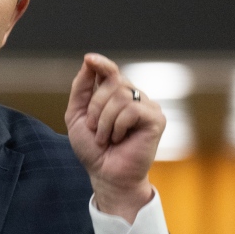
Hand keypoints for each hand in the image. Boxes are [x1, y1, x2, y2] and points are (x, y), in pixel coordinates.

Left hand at [65, 53, 164, 222]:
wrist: (106, 174)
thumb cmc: (93, 148)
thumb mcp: (77, 115)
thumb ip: (82, 88)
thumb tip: (89, 61)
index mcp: (116, 94)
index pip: (110, 70)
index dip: (101, 63)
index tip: (89, 59)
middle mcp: (134, 96)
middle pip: (113, 81)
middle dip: (95, 107)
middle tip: (95, 129)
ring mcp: (147, 106)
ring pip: (121, 96)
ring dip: (105, 121)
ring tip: (106, 138)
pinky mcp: (157, 119)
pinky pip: (131, 110)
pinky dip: (118, 126)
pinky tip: (120, 139)